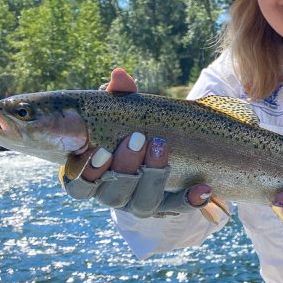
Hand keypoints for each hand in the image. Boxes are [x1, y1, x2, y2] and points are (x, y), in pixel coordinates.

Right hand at [61, 68, 210, 214]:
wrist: (160, 142)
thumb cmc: (129, 124)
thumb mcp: (123, 109)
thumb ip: (118, 95)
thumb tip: (118, 76)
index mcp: (90, 176)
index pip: (78, 185)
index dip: (87, 173)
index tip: (102, 150)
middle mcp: (111, 194)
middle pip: (112, 194)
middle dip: (126, 165)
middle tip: (138, 137)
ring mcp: (138, 202)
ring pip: (143, 203)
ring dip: (153, 175)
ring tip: (161, 146)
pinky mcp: (166, 206)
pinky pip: (177, 207)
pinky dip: (190, 199)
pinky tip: (203, 188)